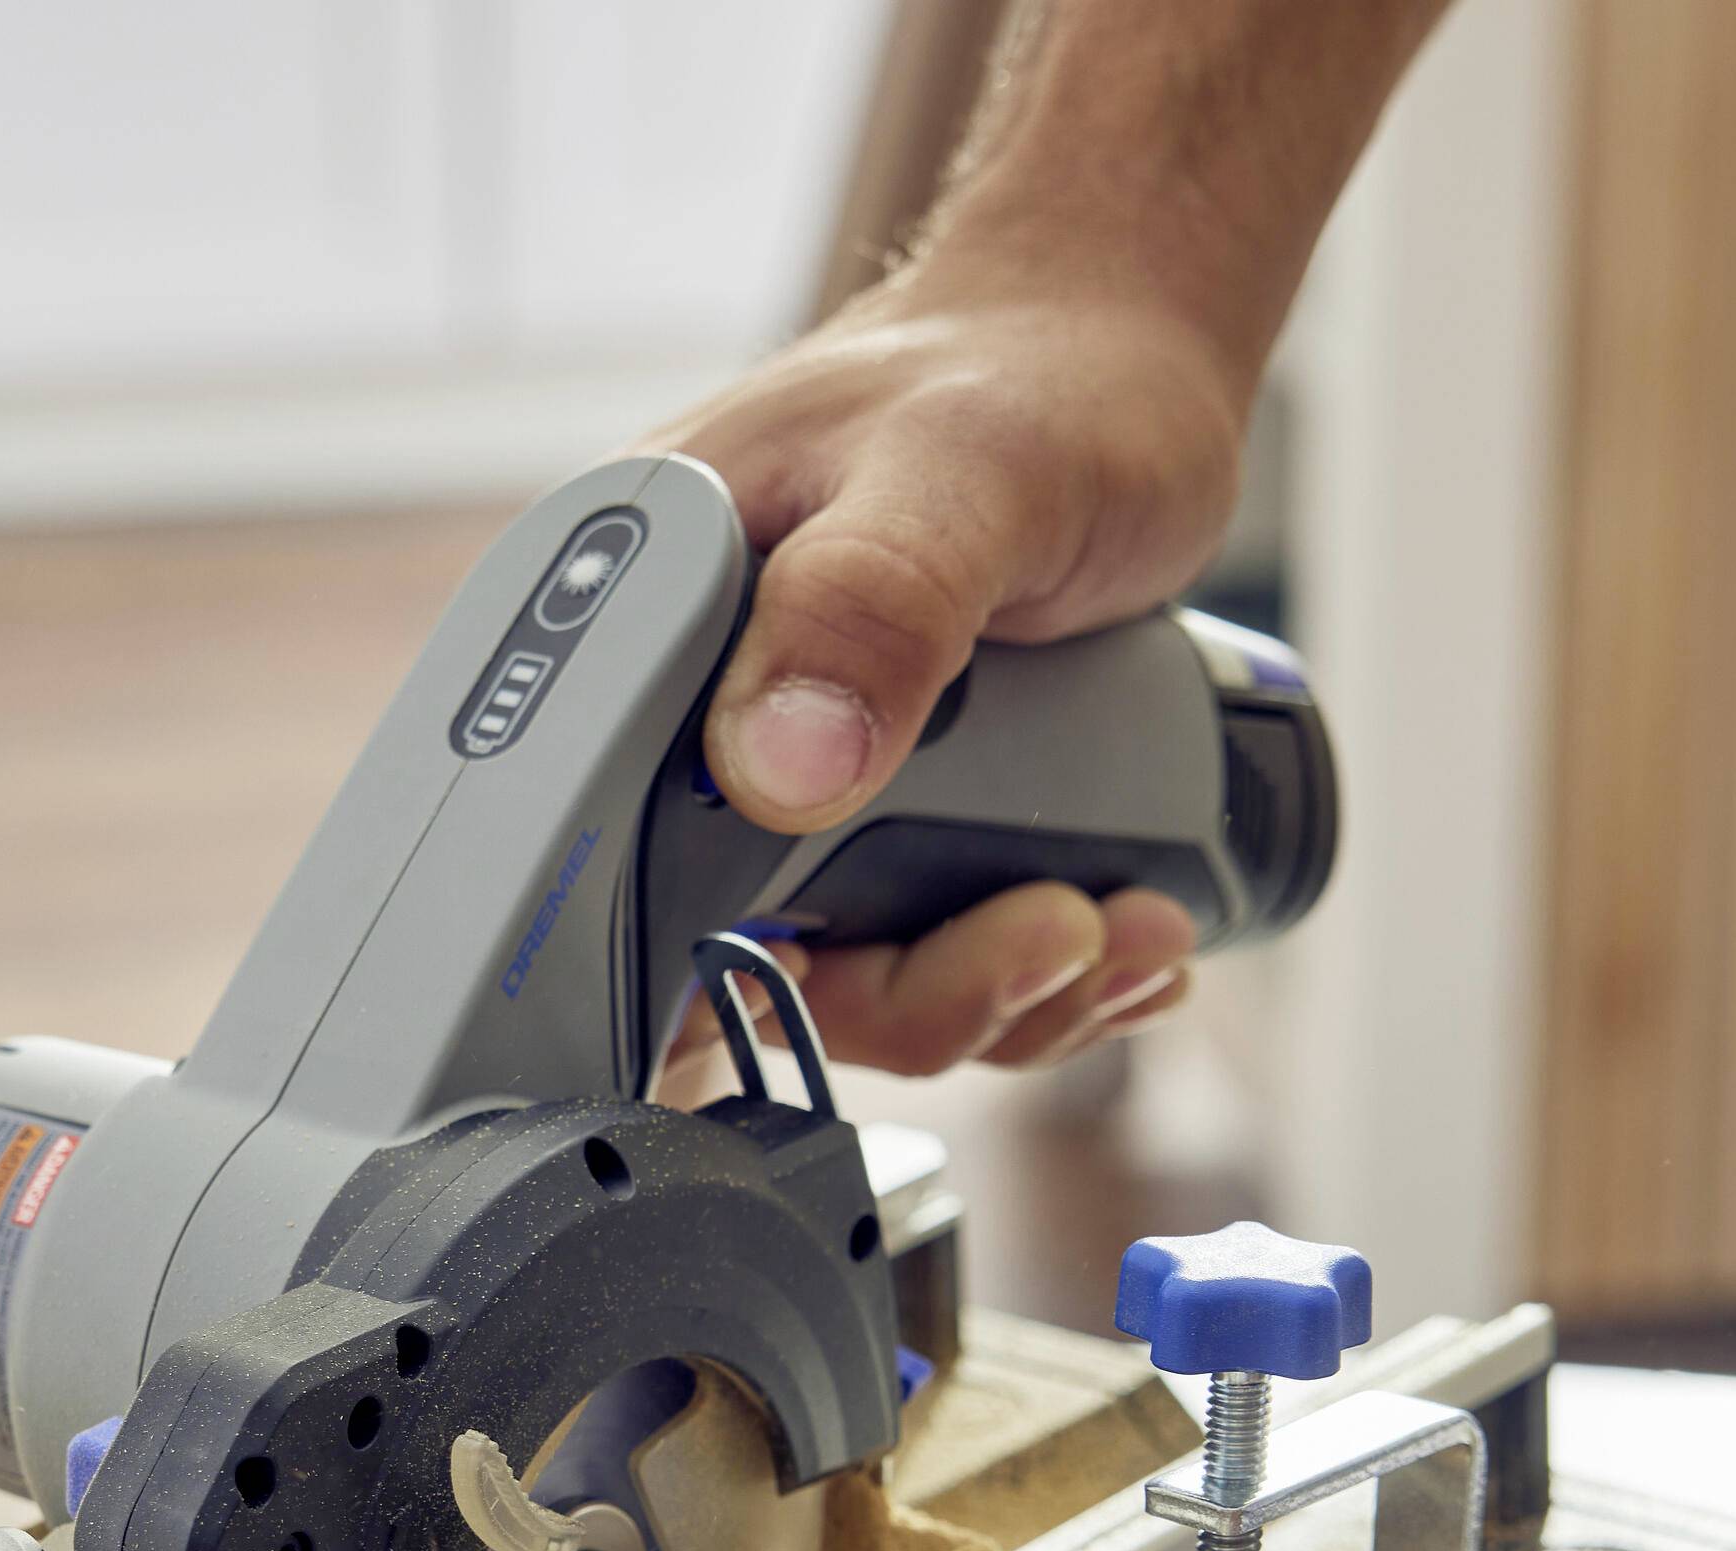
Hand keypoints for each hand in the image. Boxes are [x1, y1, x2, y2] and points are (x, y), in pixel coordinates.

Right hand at [643, 272, 1253, 1078]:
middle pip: (752, 966)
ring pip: (869, 989)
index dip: (718, 969)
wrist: (1132, 367)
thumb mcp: (965, 472)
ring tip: (1135, 925)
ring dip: (1015, 998)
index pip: (599, 871)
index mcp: (641, 633)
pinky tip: (1131, 928)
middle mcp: (699, 730)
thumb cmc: (1044, 379)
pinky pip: (940, 965)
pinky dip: (1045, 981)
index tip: (870, 962)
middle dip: (929, 993)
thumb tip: (774, 769)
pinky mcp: (892, 826)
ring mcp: (800, 791)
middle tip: (1065, 931)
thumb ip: (870, 602)